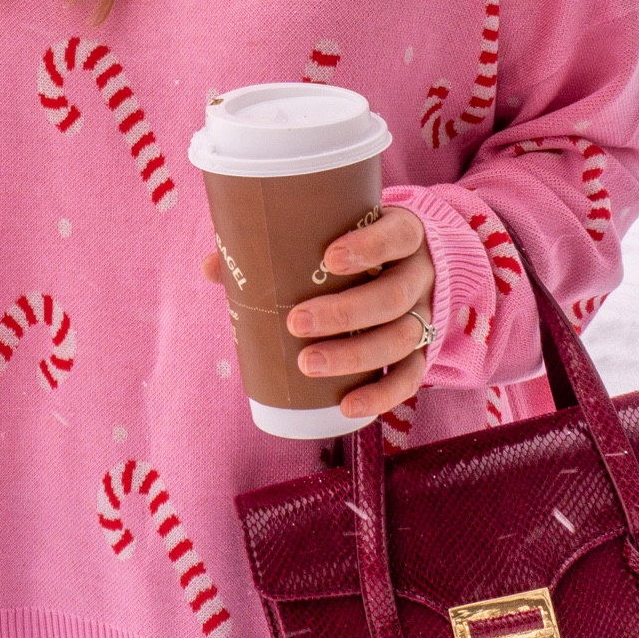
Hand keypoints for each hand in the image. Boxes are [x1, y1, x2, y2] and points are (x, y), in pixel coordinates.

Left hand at [200, 207, 435, 421]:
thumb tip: (212, 266)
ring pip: (401, 338)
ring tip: (308, 364)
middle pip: (393, 295)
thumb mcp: (335, 231)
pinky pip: (410, 377)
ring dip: (355, 356)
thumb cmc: (359, 244)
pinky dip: (380, 395)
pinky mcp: (424, 351)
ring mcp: (426, 314)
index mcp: (404, 233)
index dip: (370, 246)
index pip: (397, 234)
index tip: (329, 258)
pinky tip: (346, 406)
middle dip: (345, 313)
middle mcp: (421, 275)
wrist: (413, 264)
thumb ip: (280, 244)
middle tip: (296, 323)